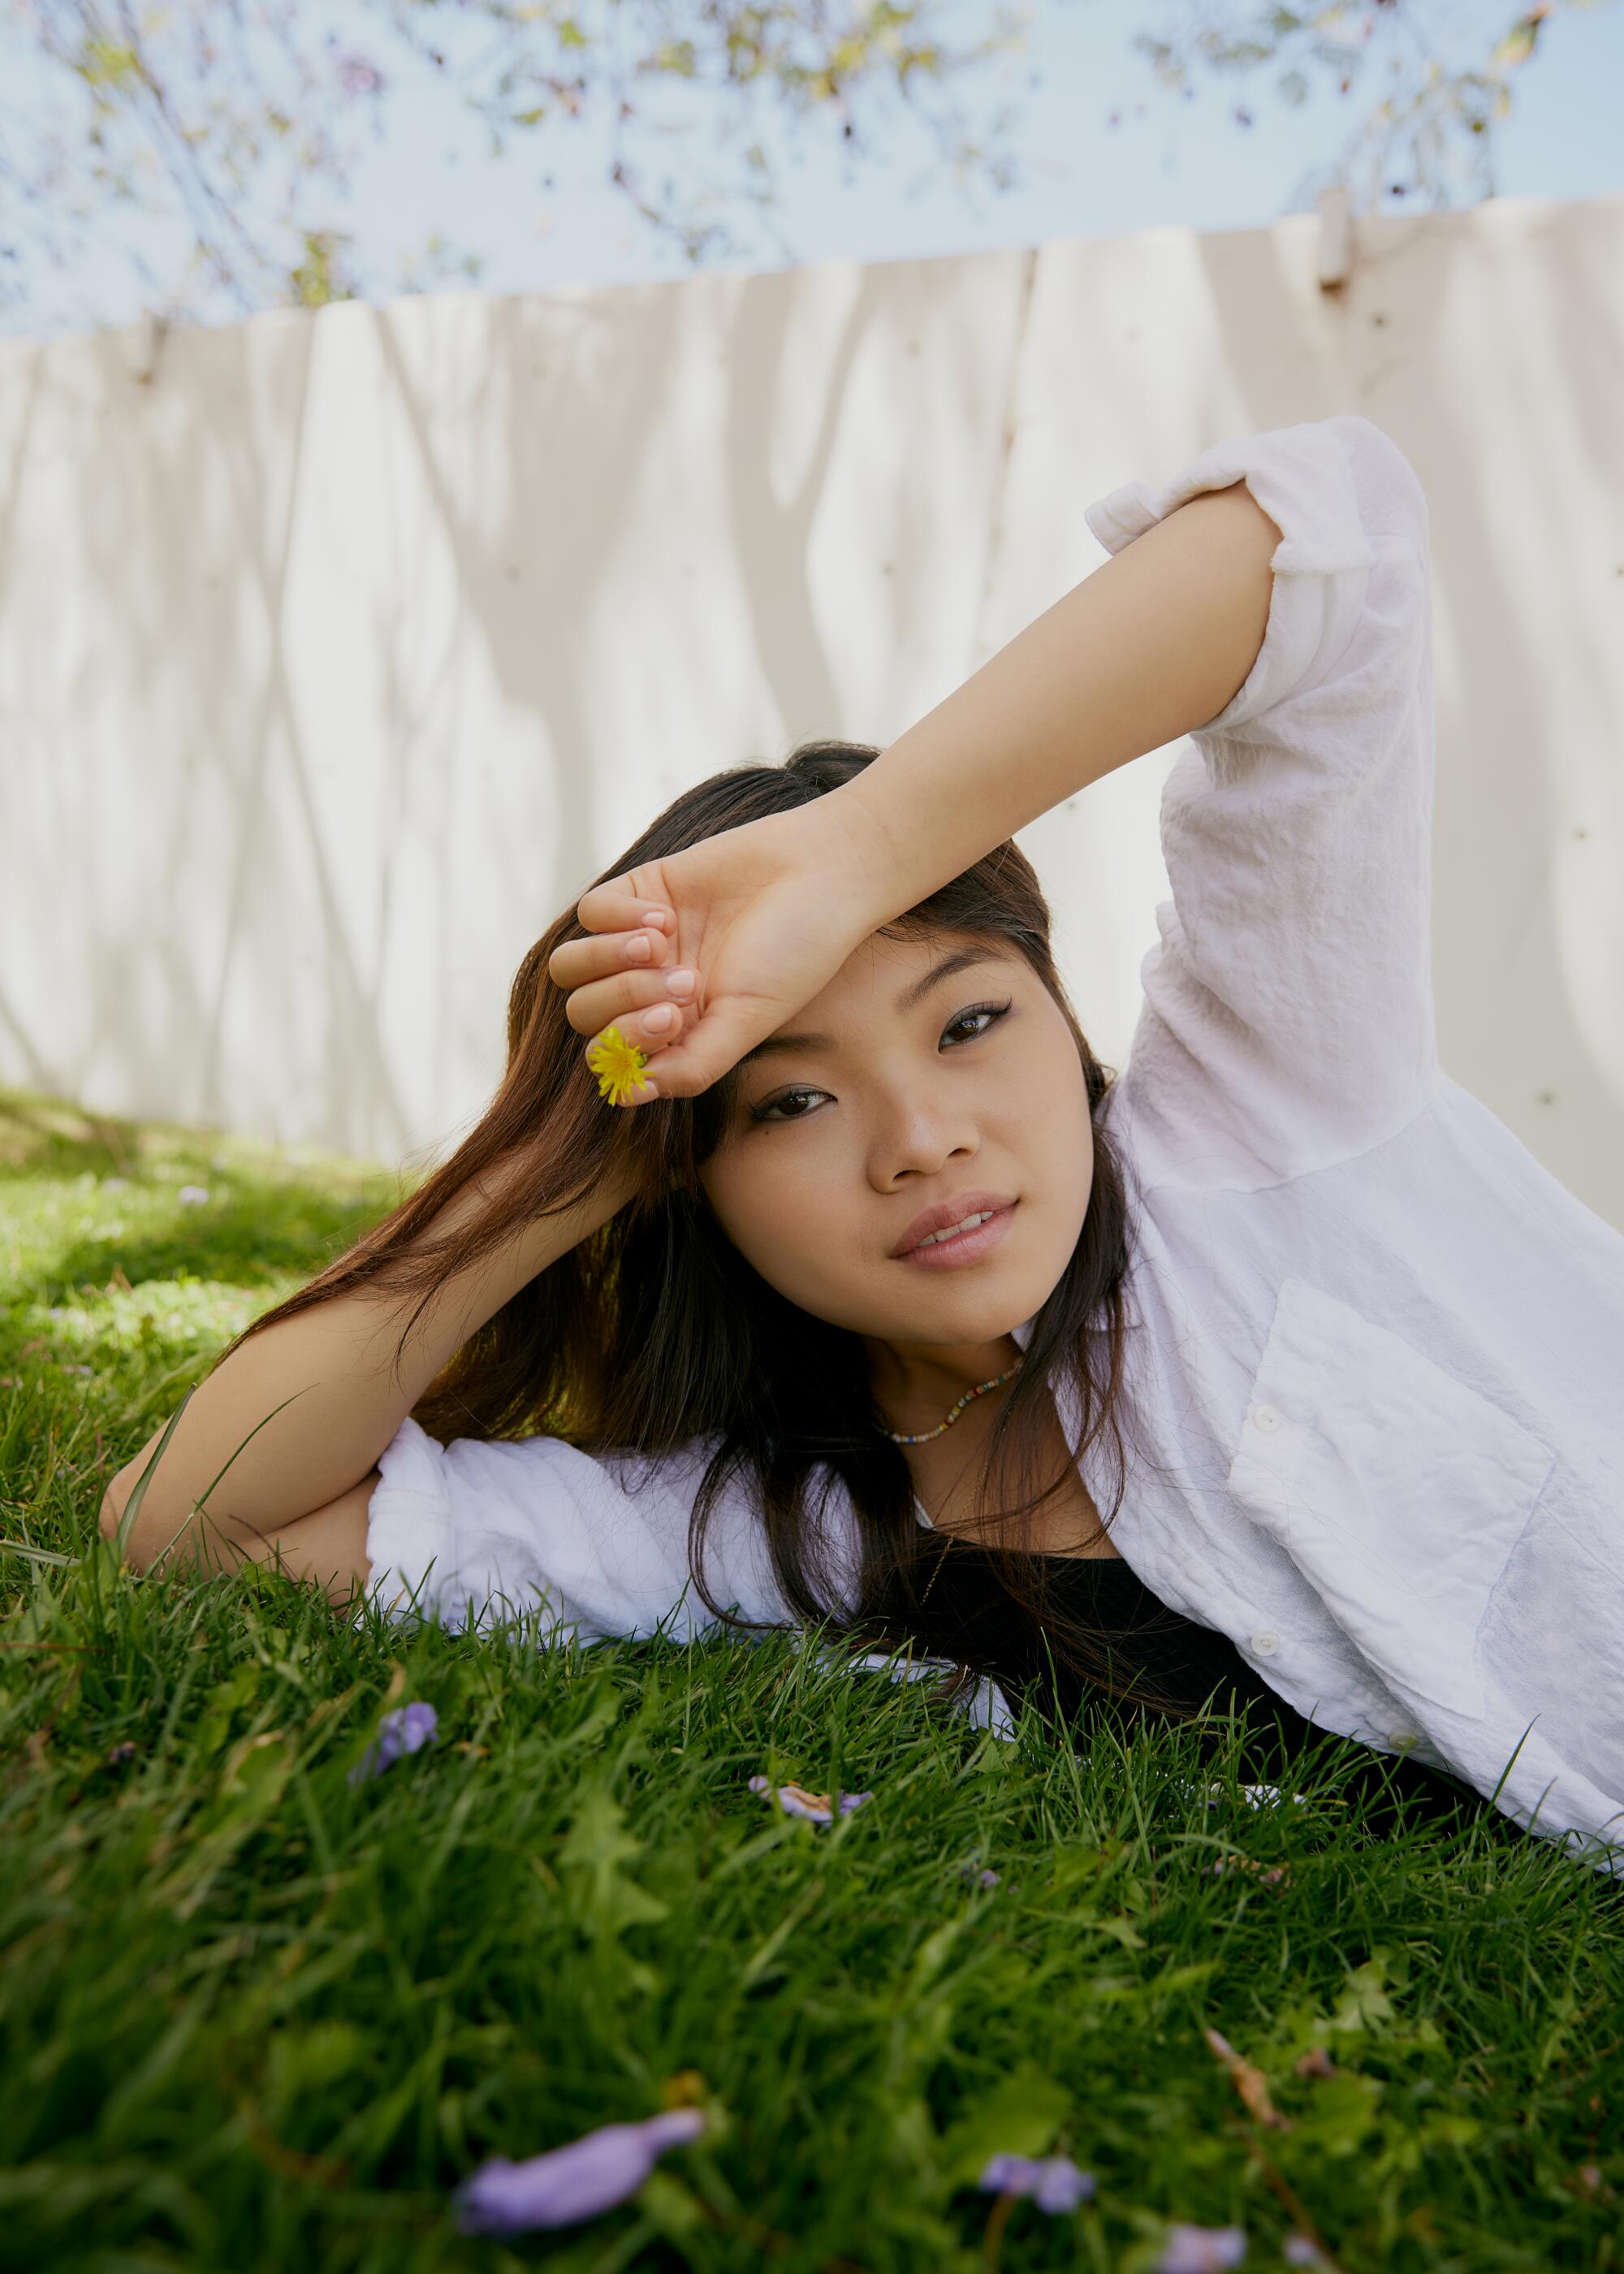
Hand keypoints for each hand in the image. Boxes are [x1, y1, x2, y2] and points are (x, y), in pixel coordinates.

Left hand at [547, 800, 885, 1104]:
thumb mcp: (748, 1022)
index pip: (611, 1056)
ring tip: (663, 943)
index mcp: (678, 1030)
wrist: (817, 873)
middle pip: (583, 1012)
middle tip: (685, 979)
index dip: (626, 1043)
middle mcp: (651, 990)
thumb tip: (627, 1096)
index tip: (676, 1019)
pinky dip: (618, 917)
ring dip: (609, 960)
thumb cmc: (794, 952)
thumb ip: (691, 1066)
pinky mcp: (639, 893)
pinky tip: (664, 916)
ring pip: (571, 966)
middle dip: (624, 999)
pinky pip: (590, 912)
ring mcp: (640, 941)